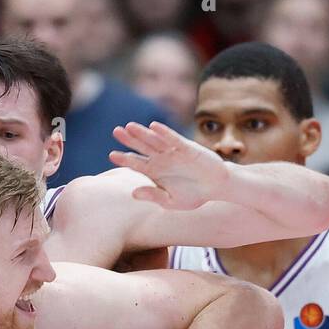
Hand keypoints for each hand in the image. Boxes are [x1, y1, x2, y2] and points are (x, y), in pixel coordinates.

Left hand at [109, 121, 228, 210]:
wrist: (216, 188)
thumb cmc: (194, 195)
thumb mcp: (171, 201)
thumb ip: (153, 196)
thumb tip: (133, 193)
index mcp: (155, 172)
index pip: (136, 163)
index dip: (124, 158)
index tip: (112, 154)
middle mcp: (162, 159)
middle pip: (142, 147)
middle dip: (129, 140)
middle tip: (116, 131)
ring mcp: (173, 152)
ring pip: (155, 141)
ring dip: (143, 133)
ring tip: (129, 126)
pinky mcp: (187, 148)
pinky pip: (173, 139)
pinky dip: (164, 133)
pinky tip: (153, 126)